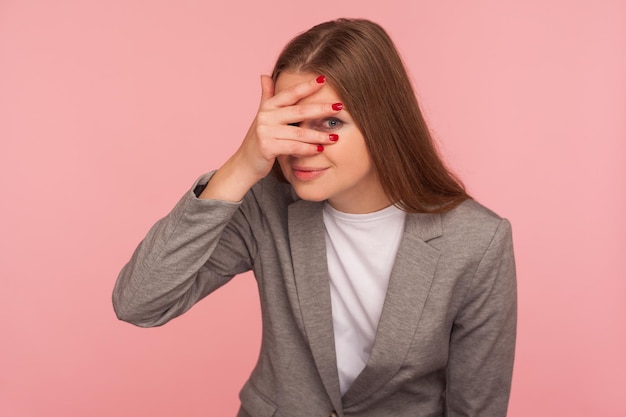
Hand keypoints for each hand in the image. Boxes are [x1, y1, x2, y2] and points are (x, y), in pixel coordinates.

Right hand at [199, 74, 340, 200]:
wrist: (245, 163)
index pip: (290, 94)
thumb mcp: (262, 116)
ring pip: (298, 132)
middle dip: (321, 109)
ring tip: (334, 137)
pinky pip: (293, 147)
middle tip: (340, 107)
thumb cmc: (258, 140)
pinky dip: (307, 149)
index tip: (324, 79)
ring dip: (318, 135)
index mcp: (268, 107)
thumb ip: (266, 96)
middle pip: (298, 111)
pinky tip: (319, 150)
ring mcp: (265, 132)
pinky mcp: (266, 147)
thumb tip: (264, 76)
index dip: (307, 86)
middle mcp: (265, 116)